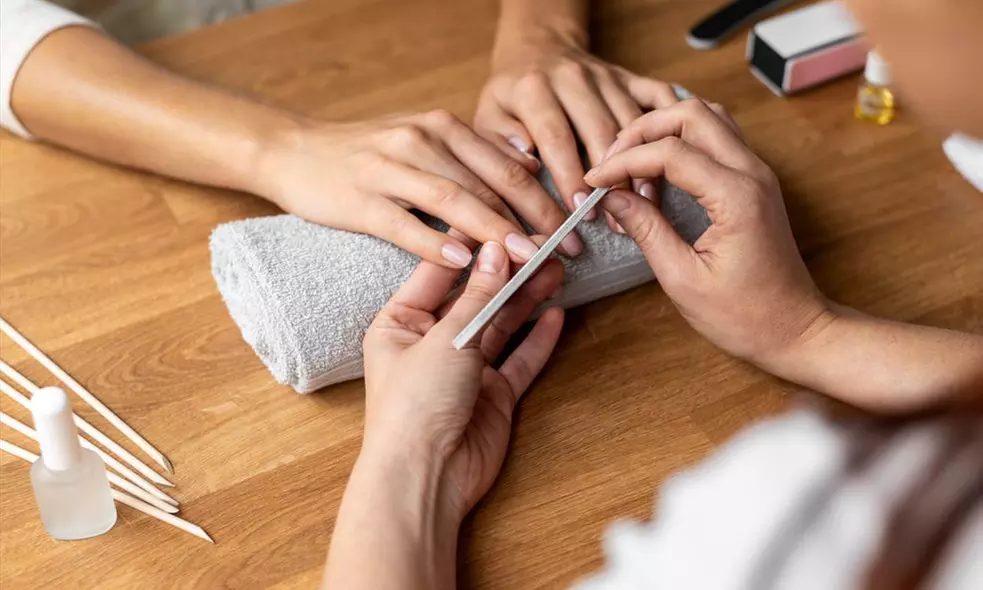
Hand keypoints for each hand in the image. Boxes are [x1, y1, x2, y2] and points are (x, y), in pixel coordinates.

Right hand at [251, 111, 582, 267]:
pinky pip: (404, 224)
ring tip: (526, 260)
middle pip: (488, 183)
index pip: (505, 165)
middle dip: (532, 218)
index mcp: (442, 127)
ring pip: (453, 201)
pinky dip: (435, 244)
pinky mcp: (360, 200)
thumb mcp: (423, 140)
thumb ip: (472, 153)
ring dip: (494, 232)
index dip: (545, 197)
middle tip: (565, 250)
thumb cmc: (367, 154)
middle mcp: (421, 140)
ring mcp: (388, 169)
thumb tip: (528, 165)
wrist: (294, 151)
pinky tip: (462, 264)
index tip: (574, 227)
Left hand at [361, 242, 564, 520]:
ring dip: (527, 299)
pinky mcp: (491, 395)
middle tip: (542, 245)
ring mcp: (463, 370)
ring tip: (556, 269)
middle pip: (475, 298)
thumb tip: (496, 251)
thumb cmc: (413, 407)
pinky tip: (557, 313)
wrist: (425, 477)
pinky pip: (518, 359)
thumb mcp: (445, 340)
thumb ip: (477, 298)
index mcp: (400, 323)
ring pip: (501, 325)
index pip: (440, 273)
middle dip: (508, 273)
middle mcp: (430, 343)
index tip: (505, 223)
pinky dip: (538, 338)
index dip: (474, 249)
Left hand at [476, 25, 678, 230]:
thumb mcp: (488, 116)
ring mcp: (607, 77)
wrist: (537, 48)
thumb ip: (500, 142)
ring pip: (633, 122)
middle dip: (611, 178)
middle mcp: (574, 78)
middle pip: (600, 131)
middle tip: (616, 219)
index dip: (570, 175)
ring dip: (643, 165)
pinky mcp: (630, 78)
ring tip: (646, 205)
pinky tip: (675, 160)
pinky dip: (671, 126)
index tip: (580, 209)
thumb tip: (527, 163)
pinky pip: (659, 99)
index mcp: (535, 88)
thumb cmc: (511, 94)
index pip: (555, 136)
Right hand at [585, 99, 828, 367]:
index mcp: (736, 197)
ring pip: (707, 118)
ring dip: (665, 131)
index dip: (623, 162)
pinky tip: (658, 173)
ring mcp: (758, 173)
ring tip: (633, 166)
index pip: (669, 152)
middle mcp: (752, 173)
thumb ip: (647, 230)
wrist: (796, 330)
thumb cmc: (744, 316)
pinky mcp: (755, 181)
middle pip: (691, 114)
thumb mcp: (682, 279)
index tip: (593, 182)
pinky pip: (717, 138)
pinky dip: (683, 142)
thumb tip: (610, 198)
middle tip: (611, 163)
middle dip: (642, 130)